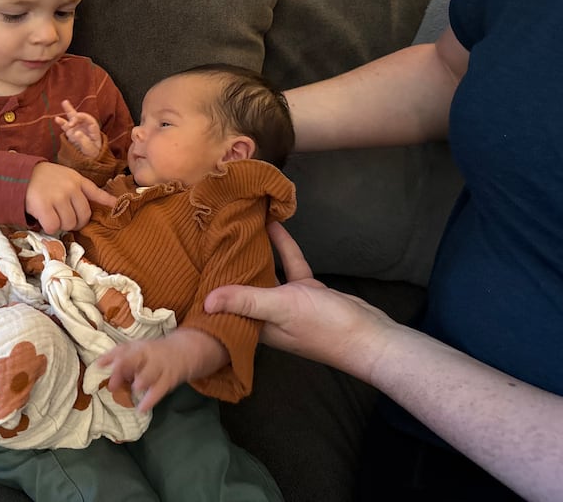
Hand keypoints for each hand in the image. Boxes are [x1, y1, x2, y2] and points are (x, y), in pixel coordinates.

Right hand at [25, 162, 116, 232]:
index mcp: (77, 179)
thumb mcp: (64, 176)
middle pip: (83, 217)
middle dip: (74, 222)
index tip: (117, 206)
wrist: (19, 175)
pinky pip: (54, 227)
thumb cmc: (42, 179)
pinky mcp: (45, 206)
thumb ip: (81, 188)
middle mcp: (71, 188)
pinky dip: (48, 228)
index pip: (96, 192)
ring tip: (50, 214)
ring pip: (68, 224)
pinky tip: (42, 218)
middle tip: (62, 218)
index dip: (108, 201)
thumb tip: (107, 202)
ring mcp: (58, 196)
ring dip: (60, 225)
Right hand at [54, 99, 102, 157]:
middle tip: (72, 113)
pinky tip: (56, 118)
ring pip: (73, 118)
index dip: (83, 117)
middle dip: (76, 114)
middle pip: (81, 116)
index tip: (76, 118)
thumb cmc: (93, 154)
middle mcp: (85, 127)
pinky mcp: (71, 133)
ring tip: (65, 102)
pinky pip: (66, 126)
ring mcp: (77, 129)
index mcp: (93, 129)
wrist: (90, 159)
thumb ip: (83, 141)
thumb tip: (76, 133)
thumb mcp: (90, 149)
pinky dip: (61, 122)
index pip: (89, 119)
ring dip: (69, 111)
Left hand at [97, 329, 227, 412]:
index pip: (122, 350)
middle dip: (122, 369)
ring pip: (149, 374)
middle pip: (134, 359)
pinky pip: (159, 391)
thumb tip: (98, 365)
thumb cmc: (152, 353)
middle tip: (111, 384)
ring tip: (134, 389)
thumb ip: (117, 357)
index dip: (110, 358)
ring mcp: (160, 367)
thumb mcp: (136, 349)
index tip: (98, 367)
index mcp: (137, 347)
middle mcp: (148, 355)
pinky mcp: (169, 380)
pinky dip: (150, 400)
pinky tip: (141, 409)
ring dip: (141, 381)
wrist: (184, 351)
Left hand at [204, 221, 392, 377]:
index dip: (210, 289)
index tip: (192, 267)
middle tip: (209, 238)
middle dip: (228, 266)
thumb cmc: (323, 326)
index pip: (225, 307)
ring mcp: (287, 303)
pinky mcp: (306, 291)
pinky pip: (289, 266)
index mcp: (256, 326)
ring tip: (238, 227)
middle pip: (241, 287)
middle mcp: (267, 316)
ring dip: (255, 253)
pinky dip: (283, 248)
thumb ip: (246, 301)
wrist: (370, 336)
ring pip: (265, 273)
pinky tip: (274, 227)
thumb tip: (206, 302)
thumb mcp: (280, 308)